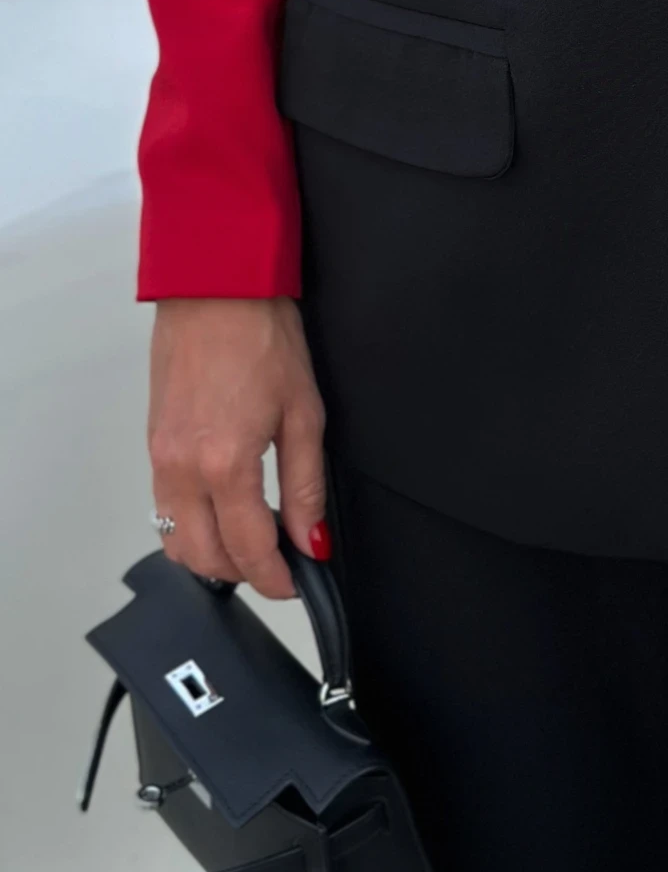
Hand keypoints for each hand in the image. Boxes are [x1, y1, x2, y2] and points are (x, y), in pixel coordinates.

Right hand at [148, 297, 327, 598]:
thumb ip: (306, 484)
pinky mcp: (152, 444)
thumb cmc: (262, 335)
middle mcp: (182, 469)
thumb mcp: (304, 412)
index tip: (297, 584)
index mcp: (225, 464)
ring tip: (253, 540)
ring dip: (212, 554)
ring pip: (175, 539)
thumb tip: (311, 539)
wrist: (215, 287)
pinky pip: (164, 507)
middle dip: (244, 573)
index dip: (277, 579)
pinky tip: (225, 510)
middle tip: (279, 565)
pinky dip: (192, 525)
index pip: (249, 550)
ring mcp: (159, 458)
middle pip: (204, 558)